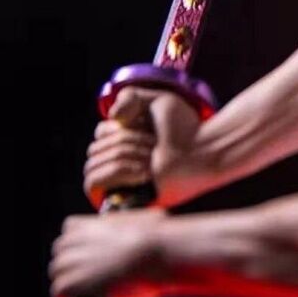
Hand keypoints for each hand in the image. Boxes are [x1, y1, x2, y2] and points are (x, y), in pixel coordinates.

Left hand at [49, 210, 167, 296]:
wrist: (155, 254)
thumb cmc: (161, 238)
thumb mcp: (152, 222)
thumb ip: (144, 225)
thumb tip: (155, 221)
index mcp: (93, 223)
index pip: (71, 227)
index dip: (79, 241)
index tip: (91, 251)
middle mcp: (77, 239)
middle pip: (60, 250)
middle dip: (71, 261)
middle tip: (87, 274)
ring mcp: (72, 260)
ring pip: (57, 270)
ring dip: (68, 278)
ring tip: (83, 291)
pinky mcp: (70, 282)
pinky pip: (58, 290)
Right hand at [84, 87, 200, 208]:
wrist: (205, 152)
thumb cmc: (186, 128)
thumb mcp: (158, 101)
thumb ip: (130, 97)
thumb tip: (112, 118)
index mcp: (128, 142)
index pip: (100, 133)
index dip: (119, 127)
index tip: (147, 127)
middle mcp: (123, 161)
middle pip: (95, 148)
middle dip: (124, 141)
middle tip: (154, 145)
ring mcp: (123, 182)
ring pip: (93, 164)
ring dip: (124, 155)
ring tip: (152, 159)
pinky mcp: (124, 198)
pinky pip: (93, 182)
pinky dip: (116, 171)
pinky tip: (144, 172)